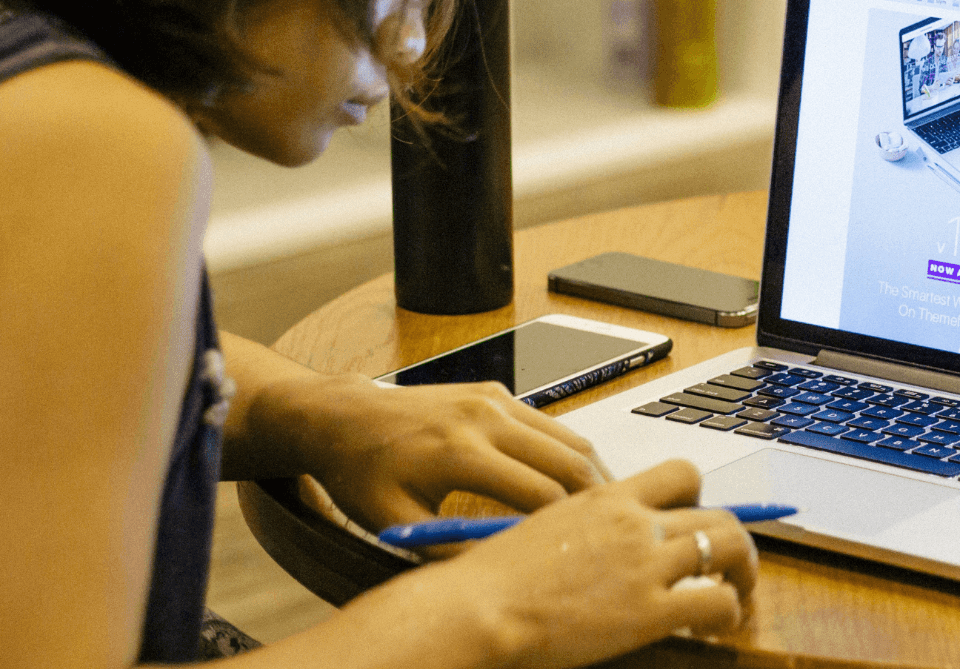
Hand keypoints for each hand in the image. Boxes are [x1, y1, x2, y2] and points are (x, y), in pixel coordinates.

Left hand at [258, 375, 613, 534]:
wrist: (346, 417)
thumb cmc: (365, 472)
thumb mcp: (397, 522)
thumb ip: (450, 547)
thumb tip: (501, 568)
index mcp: (459, 451)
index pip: (539, 493)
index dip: (565, 526)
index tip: (578, 550)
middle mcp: (484, 417)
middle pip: (568, 460)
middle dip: (596, 498)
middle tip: (613, 528)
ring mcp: (494, 398)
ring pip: (569, 437)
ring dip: (590, 472)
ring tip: (601, 507)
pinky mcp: (496, 391)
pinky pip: (549, 424)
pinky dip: (568, 452)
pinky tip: (569, 479)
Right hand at [437, 460, 757, 667]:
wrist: (476, 608)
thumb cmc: (491, 578)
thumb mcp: (542, 528)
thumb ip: (582, 526)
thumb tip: (599, 544)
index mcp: (607, 498)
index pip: (680, 474)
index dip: (700, 498)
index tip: (697, 521)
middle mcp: (634, 522)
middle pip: (716, 512)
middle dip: (734, 540)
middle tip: (729, 567)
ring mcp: (645, 563)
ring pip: (730, 546)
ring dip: (744, 572)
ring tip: (736, 595)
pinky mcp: (649, 610)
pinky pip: (718, 601)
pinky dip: (728, 612)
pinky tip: (712, 628)